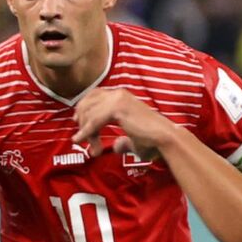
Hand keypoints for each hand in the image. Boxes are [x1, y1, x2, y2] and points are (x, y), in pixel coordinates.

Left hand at [72, 88, 187, 160]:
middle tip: (79, 137)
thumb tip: (116, 147)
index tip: (76, 121)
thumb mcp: (133, 140)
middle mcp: (119, 93)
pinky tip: (80, 141)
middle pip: (88, 102)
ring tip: (92, 148)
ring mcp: (118, 99)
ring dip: (86, 132)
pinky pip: (93, 121)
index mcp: (122, 96)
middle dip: (81, 120)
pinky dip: (85, 132)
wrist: (164, 139)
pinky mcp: (117, 108)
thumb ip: (123, 142)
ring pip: (89, 114)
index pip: (95, 94)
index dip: (84, 106)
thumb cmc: (153, 142)